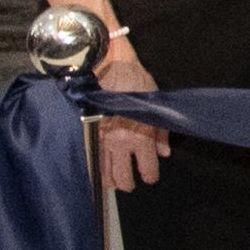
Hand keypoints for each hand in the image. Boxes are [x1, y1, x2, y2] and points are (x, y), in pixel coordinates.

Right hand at [92, 32, 170, 190]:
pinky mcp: (86, 132)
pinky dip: (93, 168)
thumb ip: (160, 132)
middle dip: (127, 183)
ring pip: (104, 171)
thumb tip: (163, 153)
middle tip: (129, 184)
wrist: (108, 65)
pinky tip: (97, 172)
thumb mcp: (155, 104)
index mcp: (141, 137)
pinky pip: (89, 158)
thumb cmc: (134, 81)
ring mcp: (101, 140)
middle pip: (123, 176)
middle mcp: (120, 143)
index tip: (149, 178)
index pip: (147, 168)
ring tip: (114, 183)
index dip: (149, 176)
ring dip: (110, 180)